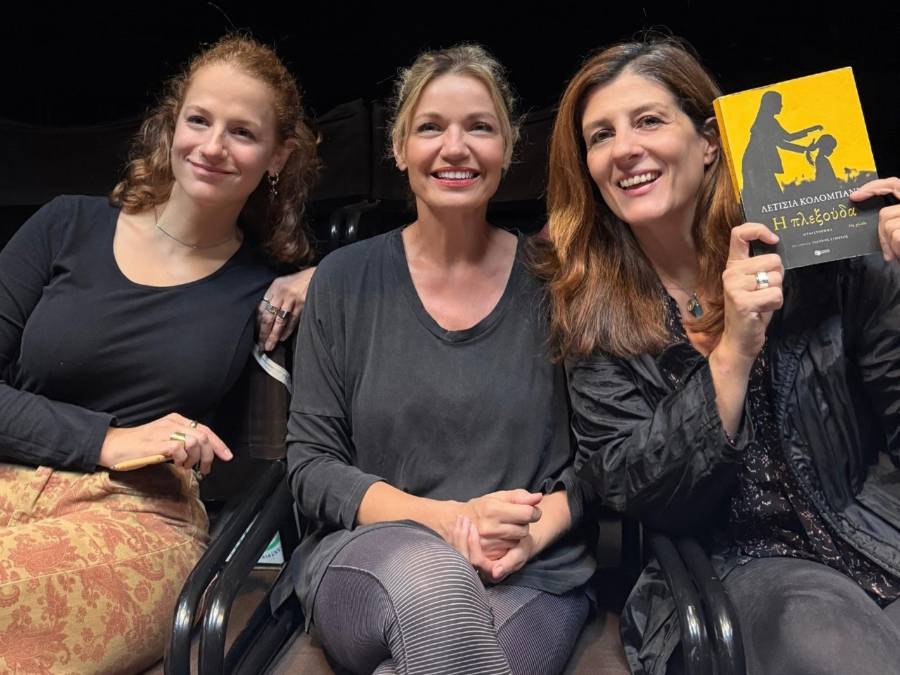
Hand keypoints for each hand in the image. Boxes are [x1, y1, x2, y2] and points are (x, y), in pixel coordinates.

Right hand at [98, 412, 232, 474]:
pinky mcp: (156, 443)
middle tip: (205, 470)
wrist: (113, 446)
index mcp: (176, 420)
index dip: (219, 444)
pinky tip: (175, 464)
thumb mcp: (165, 440)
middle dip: (209, 455)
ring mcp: (164, 432)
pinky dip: (182, 459)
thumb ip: (182, 444)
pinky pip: (179, 449)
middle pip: (204, 436)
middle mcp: (172, 423)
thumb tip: (200, 456)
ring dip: (195, 458)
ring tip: (185, 466)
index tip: (227, 456)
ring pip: (195, 442)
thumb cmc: (139, 447)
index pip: (205, 430)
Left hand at [257, 267, 315, 351]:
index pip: (261, 308)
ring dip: (273, 335)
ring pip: (279, 321)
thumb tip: (265, 316)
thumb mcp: (284, 284)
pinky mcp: (302, 304)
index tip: (257, 335)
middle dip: (263, 332)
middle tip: (260, 345)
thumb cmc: (300, 281)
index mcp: (274, 287)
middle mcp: (281, 293)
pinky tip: (282, 338)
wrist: (318, 275)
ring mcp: (292, 299)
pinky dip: (287, 330)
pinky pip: (292, 320)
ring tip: (270, 345)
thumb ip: (275, 297)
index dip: (258, 324)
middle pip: (268, 316)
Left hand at [449, 516, 533, 583]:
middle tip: (464, 520)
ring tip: (461, 518)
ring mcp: (473, 561)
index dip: (472, 545)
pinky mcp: (468, 553)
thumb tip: (495, 572)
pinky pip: (456, 545)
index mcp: (492, 573)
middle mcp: (480, 570)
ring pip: (457, 551)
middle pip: (463, 557)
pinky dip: (455, 533)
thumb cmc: (521, 546)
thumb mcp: (520, 552)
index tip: (472, 527)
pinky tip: (458, 522)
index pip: (476, 561)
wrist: (519, 540)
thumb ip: (510, 562)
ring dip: (457, 534)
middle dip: (461, 537)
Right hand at [459, 489, 541, 556]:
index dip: (534, 512)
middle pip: (524, 530)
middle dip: (523, 524)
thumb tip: (539, 497)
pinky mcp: (486, 555)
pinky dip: (509, 545)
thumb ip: (520, 496)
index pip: (527, 513)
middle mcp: (489, 528)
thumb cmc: (481, 507)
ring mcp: (487, 543)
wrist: (456, 522)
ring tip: (504, 528)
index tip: (530, 511)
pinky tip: (501, 538)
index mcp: (492, 509)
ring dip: (516, 535)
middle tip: (513, 520)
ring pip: (518, 541)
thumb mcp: (498, 497)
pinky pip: (509, 551)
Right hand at [718, 223, 784, 363]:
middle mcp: (731, 273)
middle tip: (764, 291)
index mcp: (733, 265)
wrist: (738, 341)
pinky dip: (775, 304)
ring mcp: (734, 287)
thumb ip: (762, 265)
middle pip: (773, 259)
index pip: (739, 233)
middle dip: (778, 276)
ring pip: (776, 278)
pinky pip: (775, 294)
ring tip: (762, 302)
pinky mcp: (742, 302)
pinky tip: (762, 310)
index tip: (773, 239)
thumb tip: (778, 249)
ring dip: (776, 292)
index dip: (759, 230)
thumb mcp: (754, 283)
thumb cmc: (751, 310)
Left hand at [850, 177, 899, 261]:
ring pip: (888, 226)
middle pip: (884, 213)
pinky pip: (895, 235)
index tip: (855, 196)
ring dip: (889, 244)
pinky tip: (899, 254)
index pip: (894, 185)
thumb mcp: (899, 226)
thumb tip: (871, 217)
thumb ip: (891, 218)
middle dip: (880, 232)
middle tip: (886, 247)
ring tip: (898, 251)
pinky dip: (894, 248)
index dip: (874, 187)